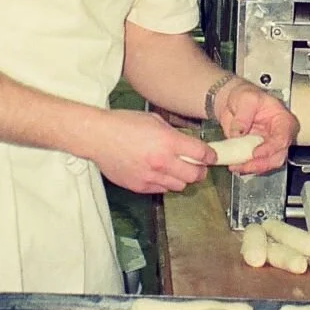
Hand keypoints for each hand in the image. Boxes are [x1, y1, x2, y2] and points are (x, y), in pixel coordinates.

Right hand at [88, 109, 214, 194]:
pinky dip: (164, 183)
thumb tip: (188, 145)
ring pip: (180, 186)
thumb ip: (174, 134)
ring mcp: (150, 176)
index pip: (201, 154)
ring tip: (176, 169)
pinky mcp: (140, 186)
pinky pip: (161, 189)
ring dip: (182, 178)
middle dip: (200, 171)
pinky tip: (158, 172)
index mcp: (167, 142)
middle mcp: (161, 161)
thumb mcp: (154, 120)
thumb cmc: (123, 124)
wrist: (98, 137)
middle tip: (199, 166)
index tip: (212, 156)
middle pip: (195, 175)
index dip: (210, 156)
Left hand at [216, 79, 295, 175]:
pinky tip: (235, 165)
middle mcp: (278, 135)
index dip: (271, 148)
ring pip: (266, 164)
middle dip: (261, 164)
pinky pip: (254, 164)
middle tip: (245, 165)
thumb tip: (239, 132)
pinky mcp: (256, 153)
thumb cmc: (245, 95)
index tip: (256, 153)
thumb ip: (243, 116)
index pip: (282, 138)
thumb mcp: (245, 98)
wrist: (232, 102)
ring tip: (236, 165)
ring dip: (252, 168)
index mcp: (282, 120)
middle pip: (278, 156)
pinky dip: (245, 167)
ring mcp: (268, 145)